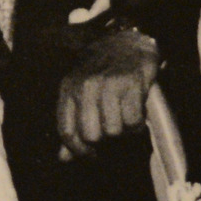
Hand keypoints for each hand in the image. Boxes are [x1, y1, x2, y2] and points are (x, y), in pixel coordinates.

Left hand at [54, 28, 161, 159]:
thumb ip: (72, 125)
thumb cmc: (101, 73)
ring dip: (123, 131)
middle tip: (112, 132)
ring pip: (114, 130)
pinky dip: (137, 124)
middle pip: (92, 135)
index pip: (67, 131)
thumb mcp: (79, 94)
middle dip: (104, 141)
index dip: (78, 150)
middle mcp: (86, 86)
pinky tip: (136, 113)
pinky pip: (133, 121)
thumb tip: (64, 158)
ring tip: (125, 119)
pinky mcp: (131, 83)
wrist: (127, 42)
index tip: (90, 154)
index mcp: (69, 89)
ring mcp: (109, 83)